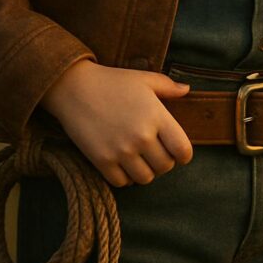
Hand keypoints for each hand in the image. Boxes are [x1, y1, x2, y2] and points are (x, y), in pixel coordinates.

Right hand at [40, 60, 193, 186]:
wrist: (75, 88)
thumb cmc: (112, 81)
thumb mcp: (143, 79)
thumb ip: (168, 86)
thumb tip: (187, 91)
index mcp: (156, 115)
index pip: (183, 150)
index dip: (183, 154)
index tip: (177, 150)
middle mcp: (141, 136)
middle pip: (165, 167)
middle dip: (163, 161)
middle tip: (154, 150)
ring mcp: (121, 150)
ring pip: (146, 178)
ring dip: (145, 170)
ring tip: (139, 157)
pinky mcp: (103, 161)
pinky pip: (123, 183)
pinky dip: (125, 176)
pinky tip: (122, 162)